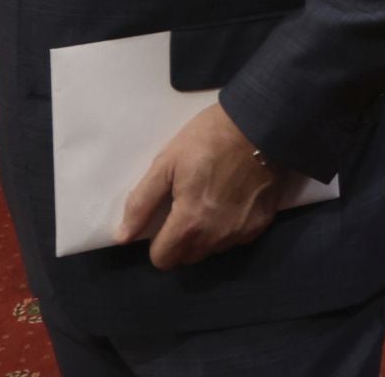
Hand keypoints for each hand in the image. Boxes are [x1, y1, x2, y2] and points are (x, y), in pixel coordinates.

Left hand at [119, 103, 281, 269]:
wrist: (261, 124)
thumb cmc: (208, 139)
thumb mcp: (167, 163)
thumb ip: (142, 202)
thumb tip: (122, 237)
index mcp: (189, 223)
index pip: (163, 259)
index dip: (157, 242)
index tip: (163, 219)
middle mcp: (216, 237)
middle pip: (188, 258)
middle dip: (180, 240)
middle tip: (185, 207)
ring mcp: (241, 233)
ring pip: (212, 250)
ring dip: (205, 236)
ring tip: (210, 201)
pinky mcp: (261, 224)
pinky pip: (236, 239)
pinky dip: (229, 228)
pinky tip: (232, 201)